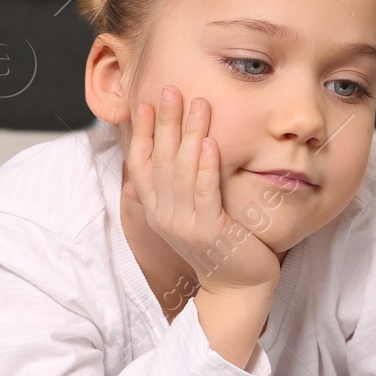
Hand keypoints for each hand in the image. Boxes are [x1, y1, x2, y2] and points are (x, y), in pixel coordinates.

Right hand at [124, 85, 280, 294]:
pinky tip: (211, 142)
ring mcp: (185, 224)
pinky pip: (205, 193)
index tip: (144, 103)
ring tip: (197, 103)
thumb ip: (167, 194)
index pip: (140, 165)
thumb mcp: (185, 218)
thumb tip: (138, 175)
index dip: (140, 133)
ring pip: (183, 171)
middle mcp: (165, 216)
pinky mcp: (210, 231)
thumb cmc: (217, 246)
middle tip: (170, 89)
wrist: (237, 286)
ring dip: (190, 134)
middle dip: (164, 122)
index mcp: (157, 210)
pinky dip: (206, 166)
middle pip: (160, 160)